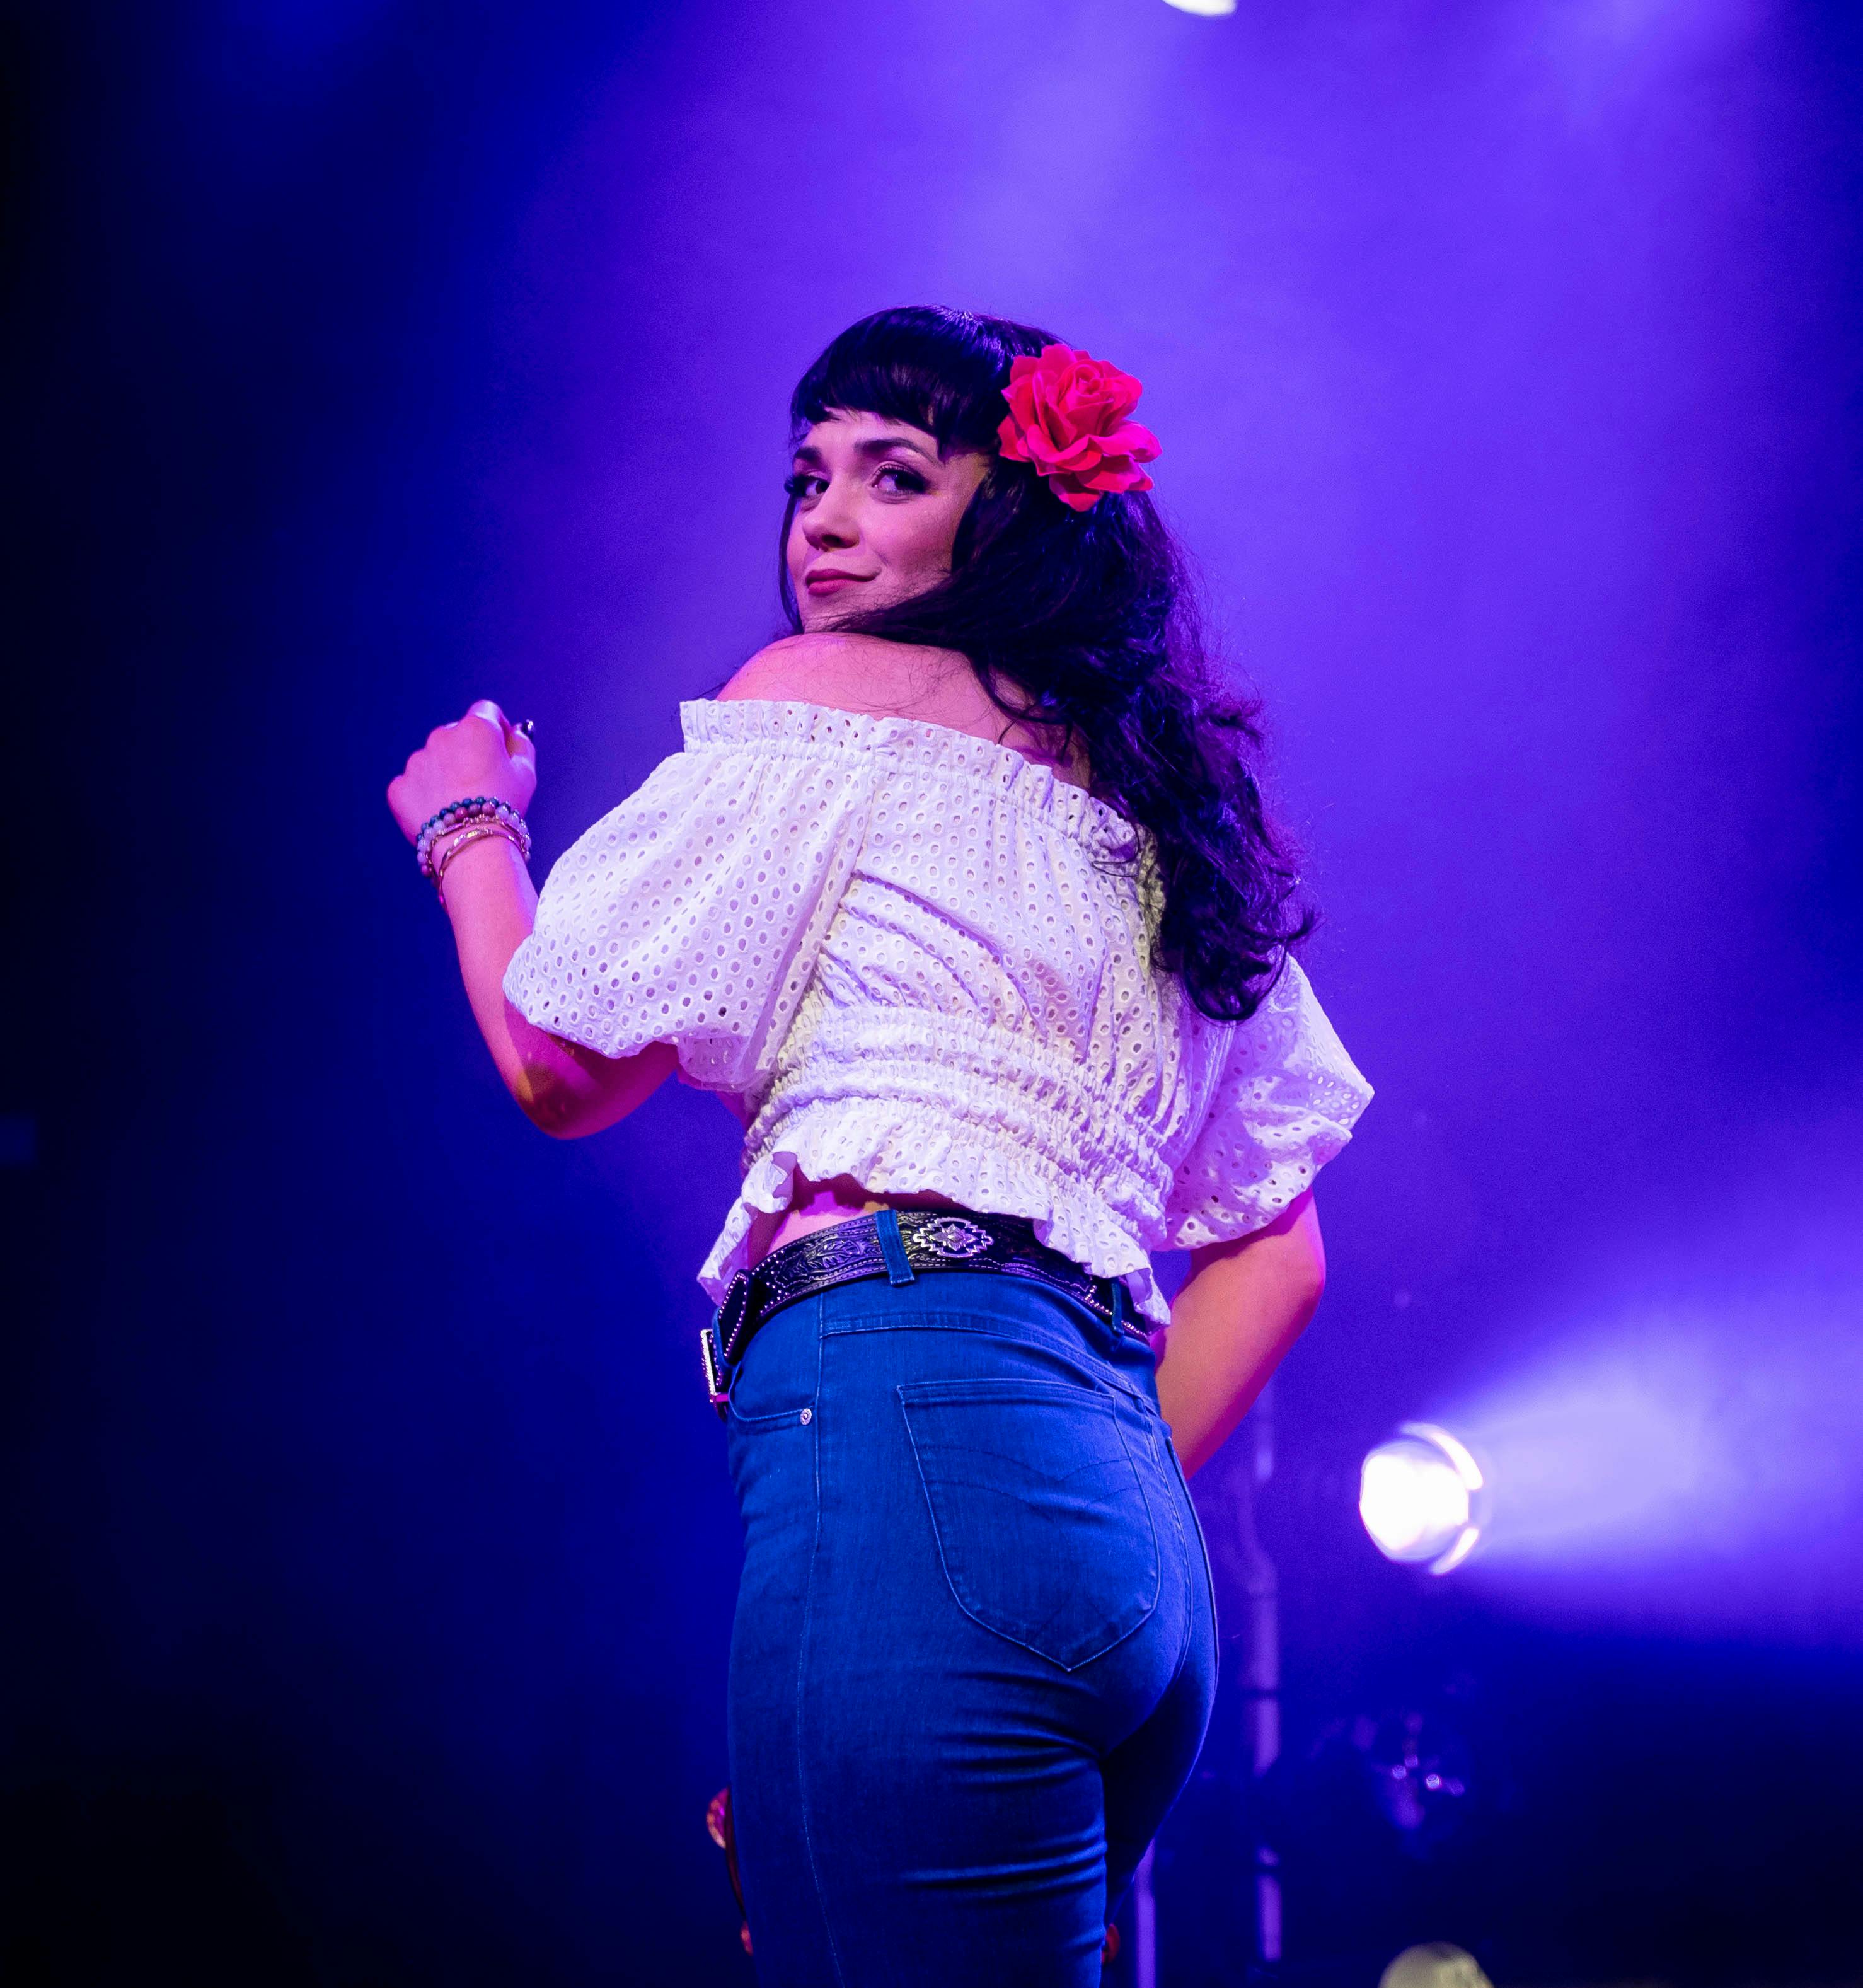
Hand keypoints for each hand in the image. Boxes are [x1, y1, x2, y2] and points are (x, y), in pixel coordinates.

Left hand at [387, 700, 537, 844]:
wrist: (471, 846)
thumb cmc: (503, 808)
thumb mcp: (526, 774)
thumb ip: (521, 745)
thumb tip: (515, 733)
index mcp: (476, 728)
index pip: (486, 711)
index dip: (497, 728)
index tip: (500, 748)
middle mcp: (442, 736)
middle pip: (457, 735)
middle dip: (468, 752)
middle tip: (481, 784)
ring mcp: (417, 761)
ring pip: (433, 760)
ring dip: (444, 773)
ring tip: (459, 804)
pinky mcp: (399, 786)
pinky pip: (413, 785)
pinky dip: (424, 794)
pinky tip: (440, 813)